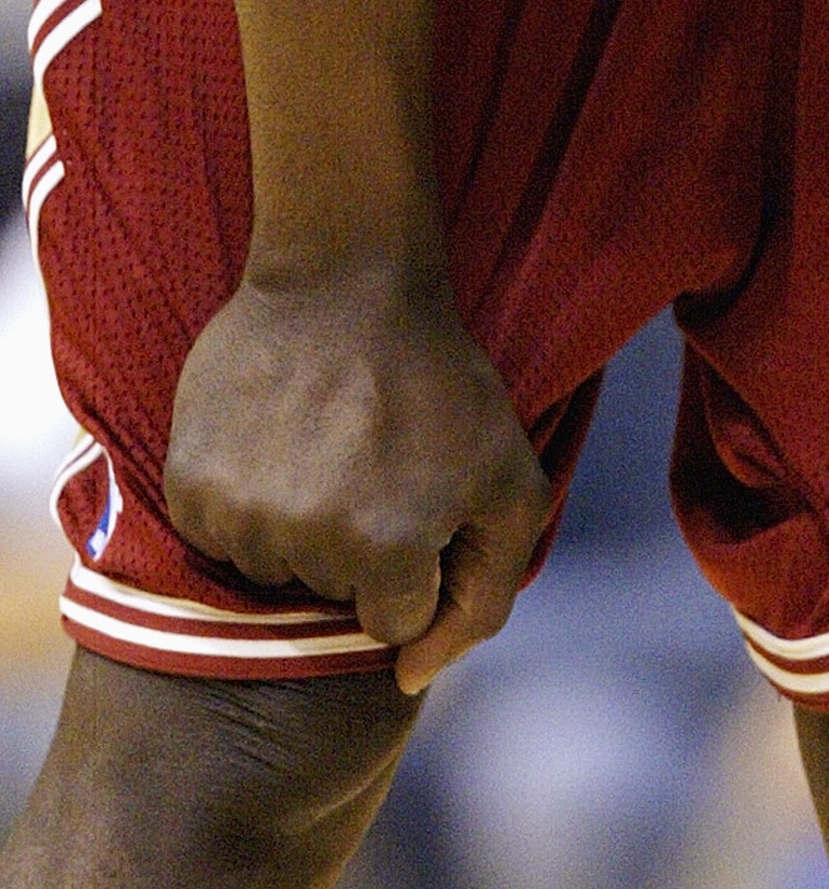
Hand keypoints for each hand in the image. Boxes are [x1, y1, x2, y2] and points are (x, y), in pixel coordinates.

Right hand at [165, 258, 551, 692]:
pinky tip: (276, 440)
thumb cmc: (440, 380)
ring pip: (270, 567)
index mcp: (387, 549)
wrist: (347, 277)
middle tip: (371, 459)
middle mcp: (304, 541)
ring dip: (296, 521)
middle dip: (356, 542)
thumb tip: (406, 679)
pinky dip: (244, 498)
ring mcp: (240, 513)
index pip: (391, 621)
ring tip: (324, 443)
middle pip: (328, 593)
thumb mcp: (510, 483)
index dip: (412, 564)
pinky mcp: (189, 483)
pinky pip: (218, 534)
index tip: (415, 501)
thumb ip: (484, 598)